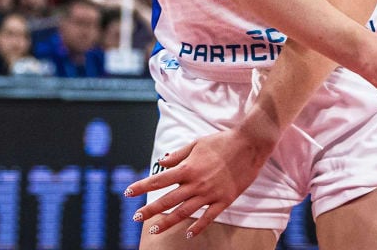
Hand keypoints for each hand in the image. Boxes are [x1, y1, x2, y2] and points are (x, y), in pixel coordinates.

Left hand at [124, 122, 274, 237]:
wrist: (248, 145)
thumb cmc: (221, 142)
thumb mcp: (196, 143)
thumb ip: (178, 155)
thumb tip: (161, 162)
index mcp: (187, 168)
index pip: (159, 179)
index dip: (142, 186)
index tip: (128, 192)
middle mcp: (196, 183)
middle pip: (168, 200)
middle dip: (150, 210)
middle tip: (136, 217)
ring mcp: (210, 194)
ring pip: (185, 212)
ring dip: (168, 222)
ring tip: (155, 230)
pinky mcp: (224, 200)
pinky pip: (209, 217)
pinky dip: (198, 227)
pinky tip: (189, 234)